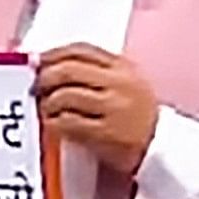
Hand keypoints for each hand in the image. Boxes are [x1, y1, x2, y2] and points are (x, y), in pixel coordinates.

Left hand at [33, 45, 160, 175]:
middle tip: (35, 87)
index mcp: (123, 67)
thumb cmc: (137, 117)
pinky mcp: (107, 134)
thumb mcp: (126, 84)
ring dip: (47, 103)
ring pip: (66, 95)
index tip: (36, 61)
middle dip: (44, 77)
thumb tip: (48, 65)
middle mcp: (120, 84)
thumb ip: (95, 71)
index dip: (53, 54)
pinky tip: (53, 126)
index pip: (81, 50)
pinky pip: (69, 122)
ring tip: (45, 110)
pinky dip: (54, 123)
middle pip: (69, 70)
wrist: (163, 148)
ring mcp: (114, 108)